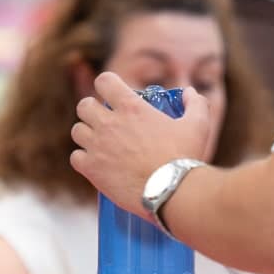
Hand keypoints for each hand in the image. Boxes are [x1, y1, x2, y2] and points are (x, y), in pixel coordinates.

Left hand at [71, 73, 211, 219]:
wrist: (171, 192)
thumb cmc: (184, 157)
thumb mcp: (198, 125)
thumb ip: (196, 103)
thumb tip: (189, 92)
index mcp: (131, 107)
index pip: (104, 81)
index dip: (107, 84)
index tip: (112, 93)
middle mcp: (109, 123)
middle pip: (84, 105)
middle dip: (92, 110)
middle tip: (105, 121)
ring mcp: (97, 146)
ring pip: (77, 130)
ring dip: (87, 134)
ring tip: (100, 143)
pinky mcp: (91, 169)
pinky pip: (75, 157)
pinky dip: (83, 159)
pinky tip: (95, 163)